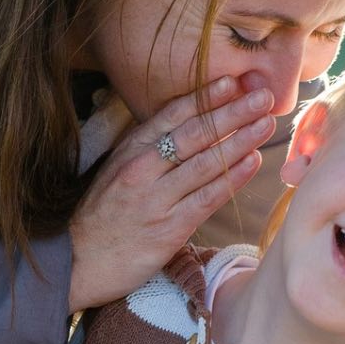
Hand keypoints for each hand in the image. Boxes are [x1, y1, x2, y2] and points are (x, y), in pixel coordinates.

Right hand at [67, 76, 275, 310]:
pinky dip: (232, 177)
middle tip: (263, 97)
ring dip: (240, 140)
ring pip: (205, 163)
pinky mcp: (169, 227)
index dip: (205, 97)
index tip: (232, 82)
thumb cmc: (102, 215)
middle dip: (232, 112)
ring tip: (265, 124)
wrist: (78, 260)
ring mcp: (156, 198)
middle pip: (194, 134)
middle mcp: (142, 168)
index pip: (172, 116)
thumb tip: (186, 126)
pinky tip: (252, 162)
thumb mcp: (115, 170)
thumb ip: (147, 149)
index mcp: (130, 150)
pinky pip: (207, 197)